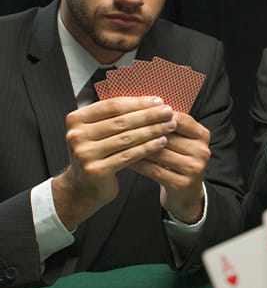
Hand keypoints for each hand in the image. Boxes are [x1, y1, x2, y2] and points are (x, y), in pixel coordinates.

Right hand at [52, 97, 175, 229]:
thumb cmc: (96, 154)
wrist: (83, 185)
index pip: (113, 106)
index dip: (139, 102)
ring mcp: (84, 153)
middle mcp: (76, 135)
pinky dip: (148, 147)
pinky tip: (162, 142)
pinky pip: (128, 156)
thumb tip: (153, 102)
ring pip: (126, 138)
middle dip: (149, 115)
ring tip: (169, 126)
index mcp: (76, 119)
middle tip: (168, 112)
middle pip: (121, 121)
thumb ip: (117, 116)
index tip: (158, 101)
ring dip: (152, 130)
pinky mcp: (96, 170)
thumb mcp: (99, 131)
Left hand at [129, 112, 210, 223]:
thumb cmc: (177, 162)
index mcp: (202, 135)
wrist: (185, 194)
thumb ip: (167, 125)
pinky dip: (137, 163)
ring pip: (159, 152)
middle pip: (167, 135)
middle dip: (142, 130)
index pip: (178, 118)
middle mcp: (202, 150)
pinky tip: (122, 158)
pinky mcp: (183, 183)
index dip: (156, 114)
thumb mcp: (180, 141)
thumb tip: (141, 105)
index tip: (134, 111)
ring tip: (117, 141)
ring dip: (136, 146)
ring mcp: (194, 167)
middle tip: (119, 125)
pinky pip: (154, 169)